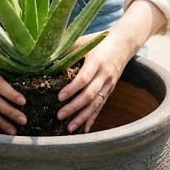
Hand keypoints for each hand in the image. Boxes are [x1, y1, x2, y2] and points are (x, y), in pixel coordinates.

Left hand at [56, 0, 167, 132]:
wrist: (124, 43)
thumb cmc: (99, 41)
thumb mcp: (84, 41)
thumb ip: (67, 49)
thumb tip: (46, 56)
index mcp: (96, 61)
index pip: (84, 78)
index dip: (72, 89)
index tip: (59, 97)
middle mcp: (104, 75)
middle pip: (90, 95)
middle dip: (74, 107)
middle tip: (59, 116)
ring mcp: (109, 84)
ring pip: (96, 104)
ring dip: (83, 117)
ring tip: (70, 127)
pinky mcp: (110, 90)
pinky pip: (101, 106)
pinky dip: (93, 118)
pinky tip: (85, 129)